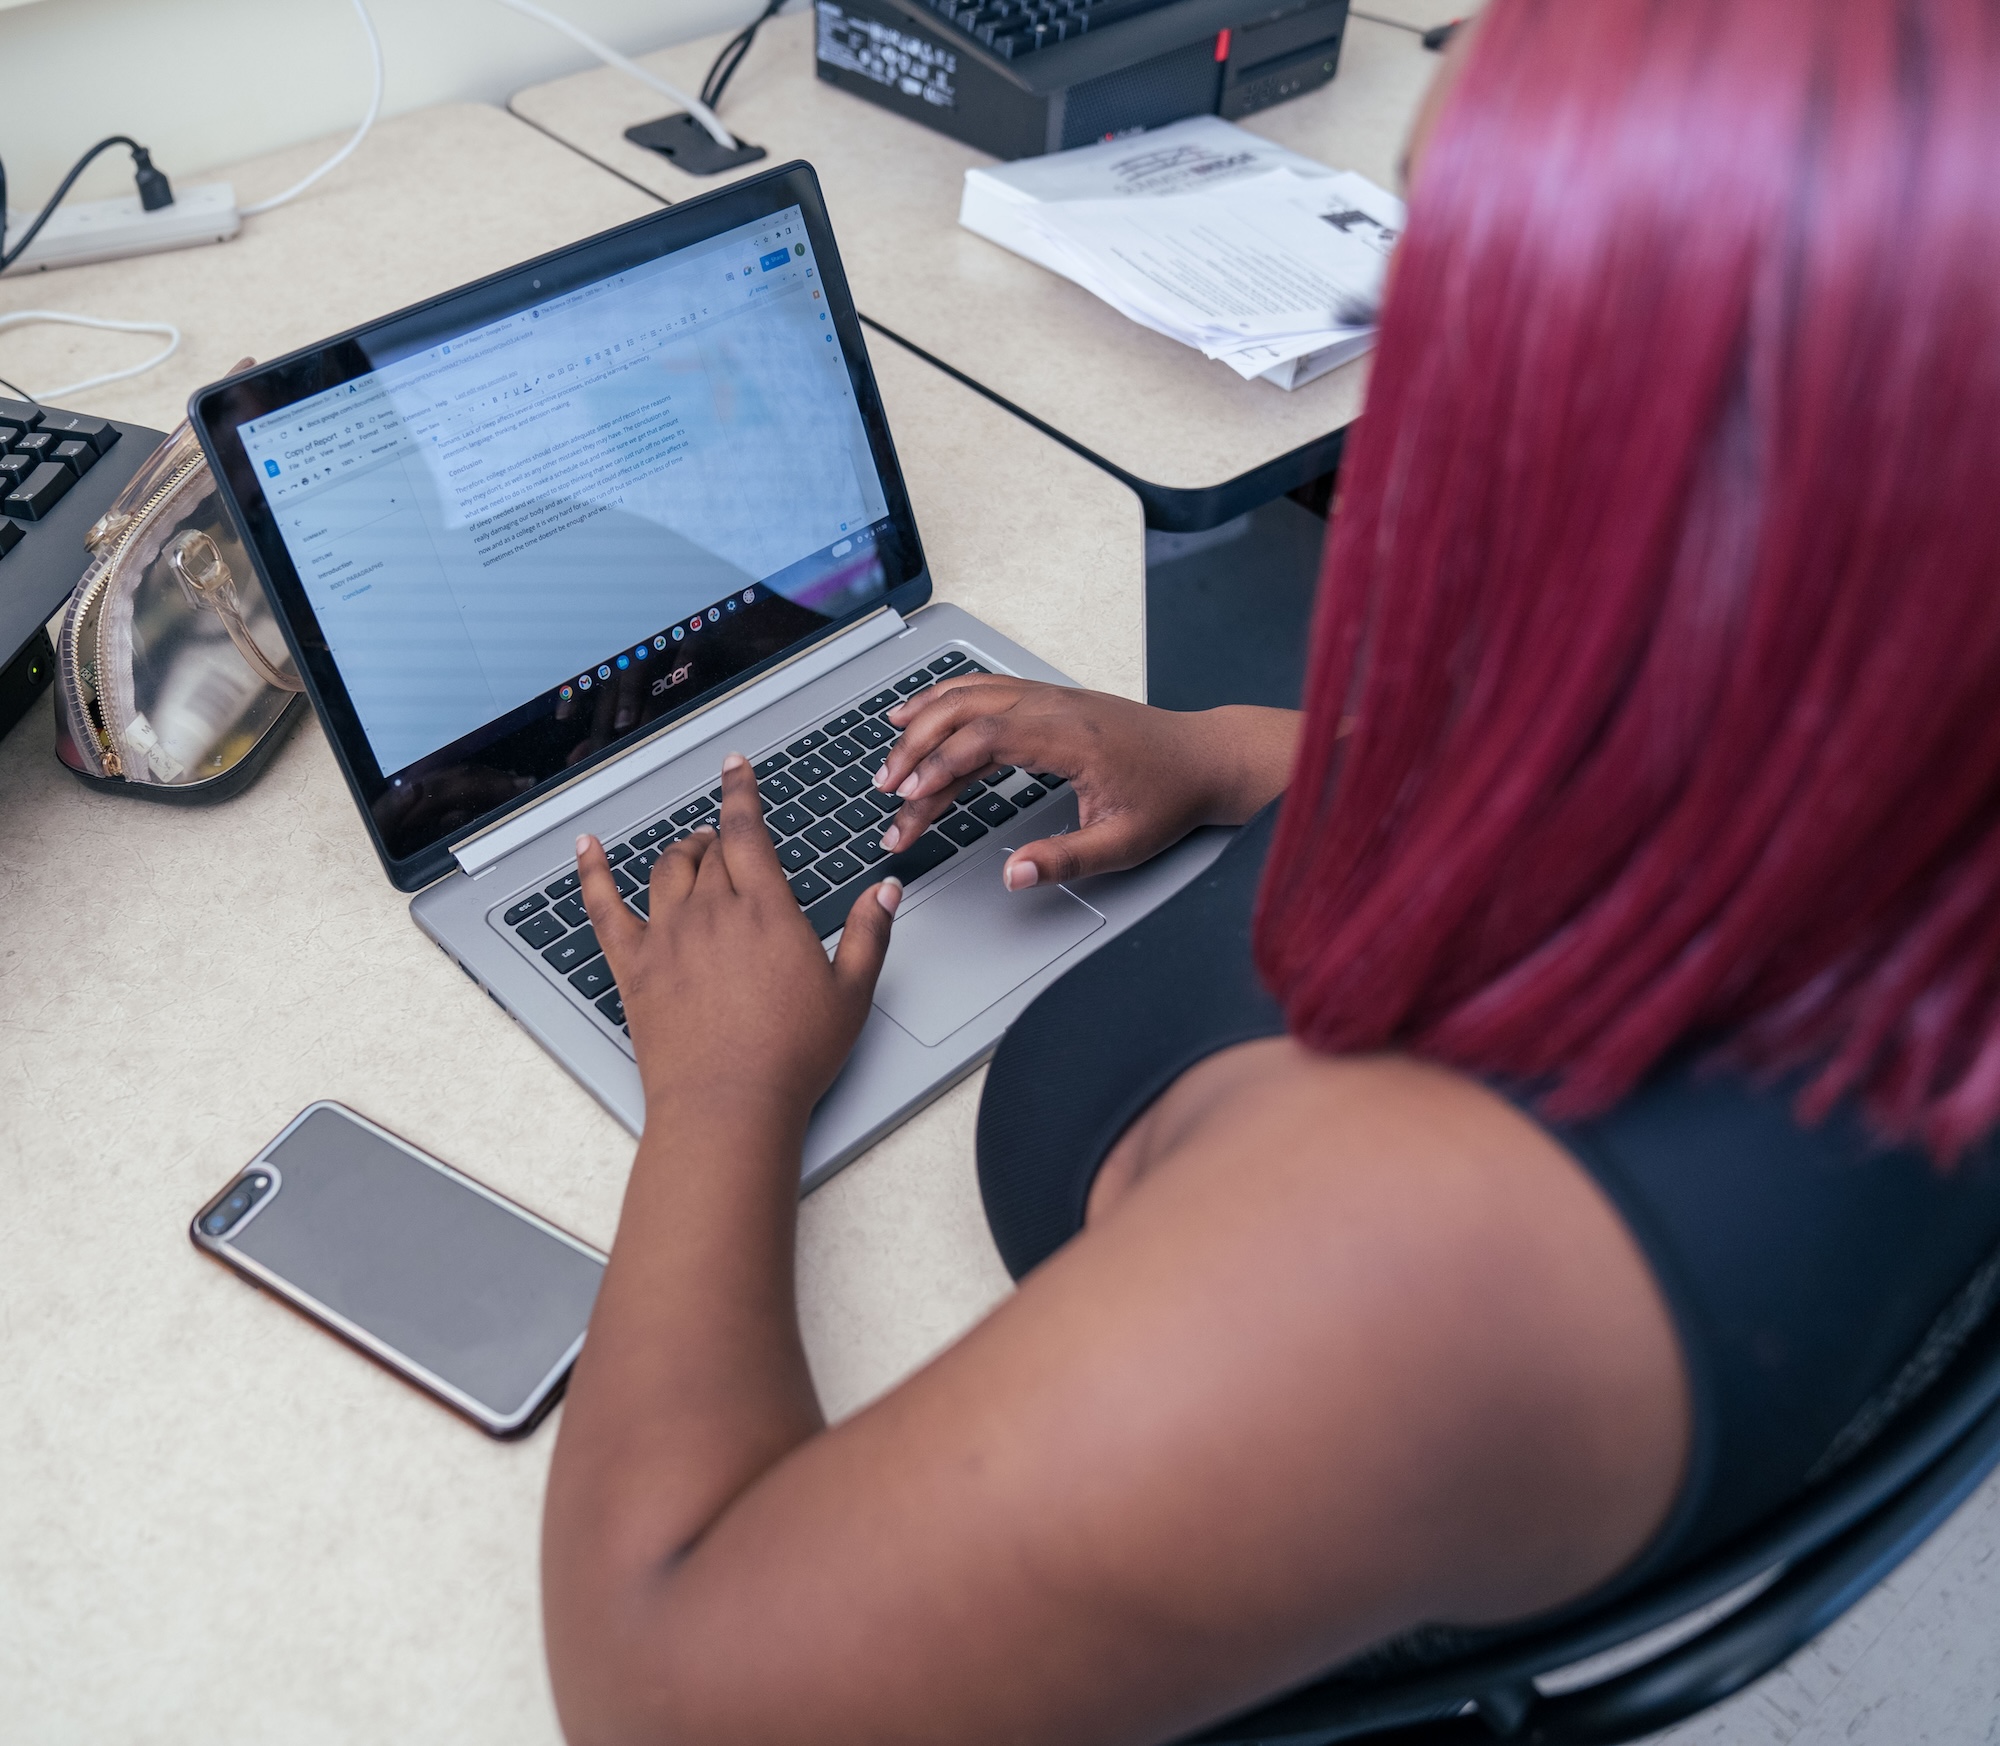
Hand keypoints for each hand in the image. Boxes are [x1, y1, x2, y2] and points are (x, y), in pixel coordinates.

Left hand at [575, 754, 901, 1119]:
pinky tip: (586, 849)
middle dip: (723, 837)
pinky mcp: (634, 967)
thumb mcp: (850, 993)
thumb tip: (886, 890)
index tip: (736, 766)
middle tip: (732, 840)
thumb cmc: (791, 1056)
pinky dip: (592, 872)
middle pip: (711, 851)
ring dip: (680, 852)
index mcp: (766, 909)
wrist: (728, 1105)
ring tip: (691, 850)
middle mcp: (711, 911)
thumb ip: (868, 933)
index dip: (741, 792)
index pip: (748, 830)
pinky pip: (602, 906)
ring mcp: (667, 936)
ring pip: (666, 869)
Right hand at [872, 677, 1300, 888]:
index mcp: (1071, 737)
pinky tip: (921, 714)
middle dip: (918, 748)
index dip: (940, 767)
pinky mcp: (1049, 700)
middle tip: (886, 791)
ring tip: (887, 756)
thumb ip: (1066, 860)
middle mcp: (1055, 707)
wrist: (1206, 757)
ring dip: (924, 721)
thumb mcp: (1125, 843)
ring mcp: (1050, 698)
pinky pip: (987, 690)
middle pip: (966, 711)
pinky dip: (946, 699)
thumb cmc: (1170, 796)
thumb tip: (1013, 877)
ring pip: (971, 695)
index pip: (986, 739)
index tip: (911, 799)